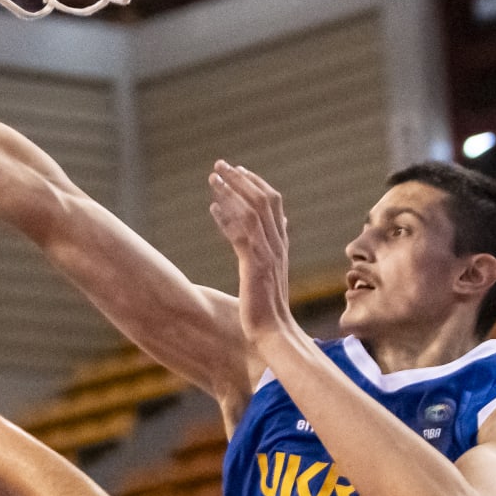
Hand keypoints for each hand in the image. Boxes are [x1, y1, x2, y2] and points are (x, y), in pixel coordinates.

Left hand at [207, 160, 298, 348]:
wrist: (273, 331)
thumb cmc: (268, 305)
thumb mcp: (274, 269)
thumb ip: (277, 244)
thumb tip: (282, 224)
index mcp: (280, 242)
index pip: (273, 202)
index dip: (255, 183)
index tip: (237, 170)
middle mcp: (277, 244)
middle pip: (263, 200)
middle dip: (240, 179)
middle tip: (219, 164)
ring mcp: (268, 254)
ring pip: (252, 212)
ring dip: (231, 192)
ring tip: (212, 178)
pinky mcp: (256, 266)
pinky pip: (242, 236)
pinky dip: (227, 219)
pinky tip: (213, 208)